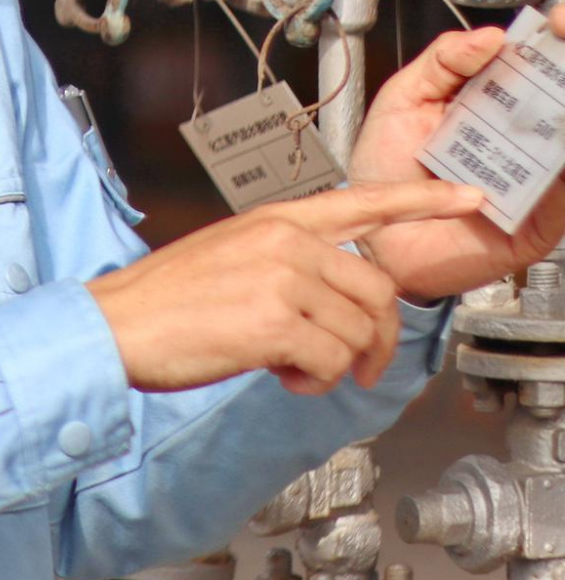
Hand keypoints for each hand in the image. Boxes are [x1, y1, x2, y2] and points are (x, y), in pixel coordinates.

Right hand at [87, 180, 484, 394]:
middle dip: (380, 339)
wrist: (113, 325)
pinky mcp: (274, 322)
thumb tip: (337, 307)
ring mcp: (281, 278)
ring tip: (298, 369)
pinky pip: (332, 361)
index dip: (424, 200)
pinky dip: (316, 381)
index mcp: (274, 220)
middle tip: (360, 365)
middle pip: (378, 289)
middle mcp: (283, 240)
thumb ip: (289, 265)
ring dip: (338, 365)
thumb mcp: (231, 258)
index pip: (363, 201)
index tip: (467, 197)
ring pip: (359, 331)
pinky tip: (284, 377)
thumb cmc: (162, 301)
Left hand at [352, 7, 564, 298]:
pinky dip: (564, 172)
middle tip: (562, 40)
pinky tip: (556, 151)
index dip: (550, 41)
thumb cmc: (385, 171)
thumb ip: (442, 62)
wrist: (373, 237)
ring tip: (558, 91)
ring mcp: (535, 175)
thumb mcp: (403, 100)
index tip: (553, 23)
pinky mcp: (542, 217)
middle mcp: (520, 135)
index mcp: (491, 101)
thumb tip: (489, 36)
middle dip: (564, 68)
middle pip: (561, 96)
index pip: (535, 64)